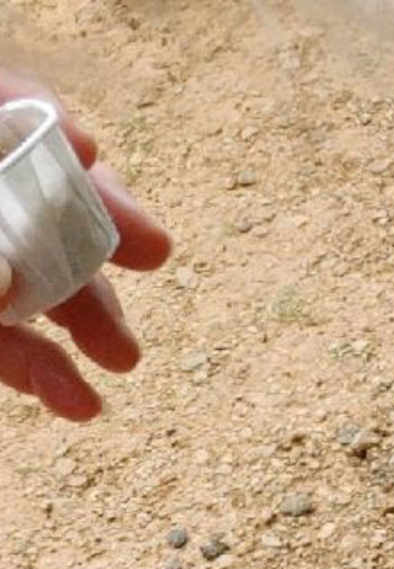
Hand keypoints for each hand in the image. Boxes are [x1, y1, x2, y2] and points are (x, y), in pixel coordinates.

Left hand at [0, 75, 170, 419]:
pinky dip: (45, 374)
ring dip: (84, 317)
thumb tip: (9, 288)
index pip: (10, 113)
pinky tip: (79, 404)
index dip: (46, 126)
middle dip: (94, 232)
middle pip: (40, 199)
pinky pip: (8, 345)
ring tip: (123, 359)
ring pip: (32, 277)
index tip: (90, 150)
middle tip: (153, 254)